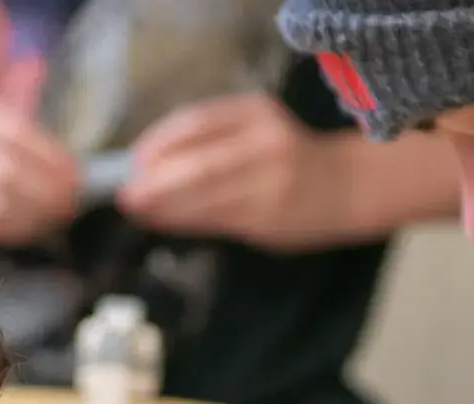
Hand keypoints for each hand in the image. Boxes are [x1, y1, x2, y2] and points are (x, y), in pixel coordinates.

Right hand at [0, 83, 76, 246]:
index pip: (19, 136)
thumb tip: (70, 174)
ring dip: (34, 217)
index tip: (78, 180)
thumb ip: (16, 138)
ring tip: (54, 219)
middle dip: (48, 194)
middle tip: (71, 206)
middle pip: (9, 172)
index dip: (54, 162)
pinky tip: (29, 228)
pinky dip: (12, 229)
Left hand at [118, 93, 321, 248]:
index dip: (159, 142)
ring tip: (138, 212)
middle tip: (126, 196)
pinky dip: (184, 221)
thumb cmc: (288, 159)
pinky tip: (165, 221)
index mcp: (257, 112)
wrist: (347, 187)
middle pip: (199, 162)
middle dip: (155, 181)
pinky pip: (217, 219)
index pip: (197, 122)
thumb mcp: (255, 131)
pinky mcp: (271, 218)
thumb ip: (211, 142)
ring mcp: (271, 183)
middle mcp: (266, 143)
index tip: (134, 161)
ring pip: (206, 196)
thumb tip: (146, 164)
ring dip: (164, 207)